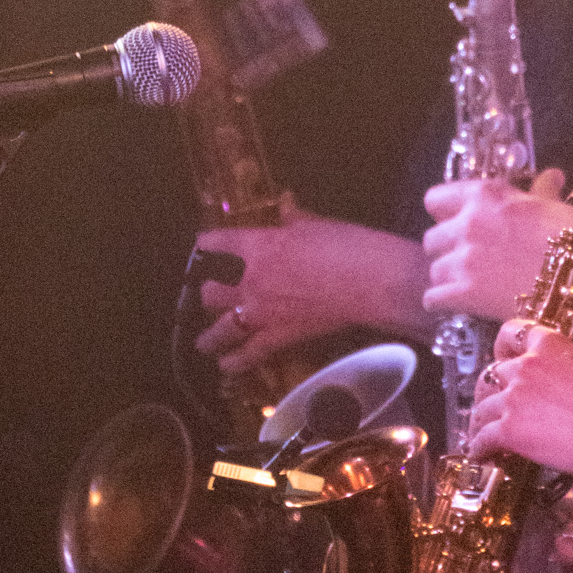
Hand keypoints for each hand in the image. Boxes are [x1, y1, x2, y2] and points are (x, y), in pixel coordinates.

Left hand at [194, 196, 424, 372]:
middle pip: (211, 292)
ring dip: (210, 336)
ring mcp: (261, 313)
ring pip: (221, 329)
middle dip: (209, 294)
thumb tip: (286, 206)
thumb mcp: (316, 223)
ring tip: (204, 342)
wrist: (369, 282)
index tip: (203, 244)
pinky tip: (226, 366)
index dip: (206, 243)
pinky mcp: (278, 338)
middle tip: (212, 297)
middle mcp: (250, 281)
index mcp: (257, 246)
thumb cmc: (346, 245)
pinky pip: (249, 355)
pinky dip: (235, 362)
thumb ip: (293, 217)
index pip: (217, 242)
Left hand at [421, 169, 572, 322]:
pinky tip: (459, 305)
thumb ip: (541, 192)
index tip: (459, 223)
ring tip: (469, 285)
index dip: (446, 213)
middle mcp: (467, 224)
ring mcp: (463, 260)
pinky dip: (443, 303)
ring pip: (434, 270)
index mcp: (485, 196)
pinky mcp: (464, 294)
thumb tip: (550, 177)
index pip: (435, 199)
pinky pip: (433, 298)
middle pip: (432, 239)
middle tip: (469, 259)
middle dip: (447, 250)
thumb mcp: (554, 208)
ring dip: (448, 278)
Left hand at [467, 318, 572, 480]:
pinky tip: (483, 455)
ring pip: (482, 408)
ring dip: (481, 422)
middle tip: (492, 403)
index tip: (501, 356)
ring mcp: (514, 398)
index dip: (502, 346)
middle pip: (491, 374)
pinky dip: (480, 448)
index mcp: (550, 346)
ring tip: (483, 434)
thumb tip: (572, 364)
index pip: (512, 332)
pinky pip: (482, 438)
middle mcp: (526, 367)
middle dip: (489, 390)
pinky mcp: (509, 430)